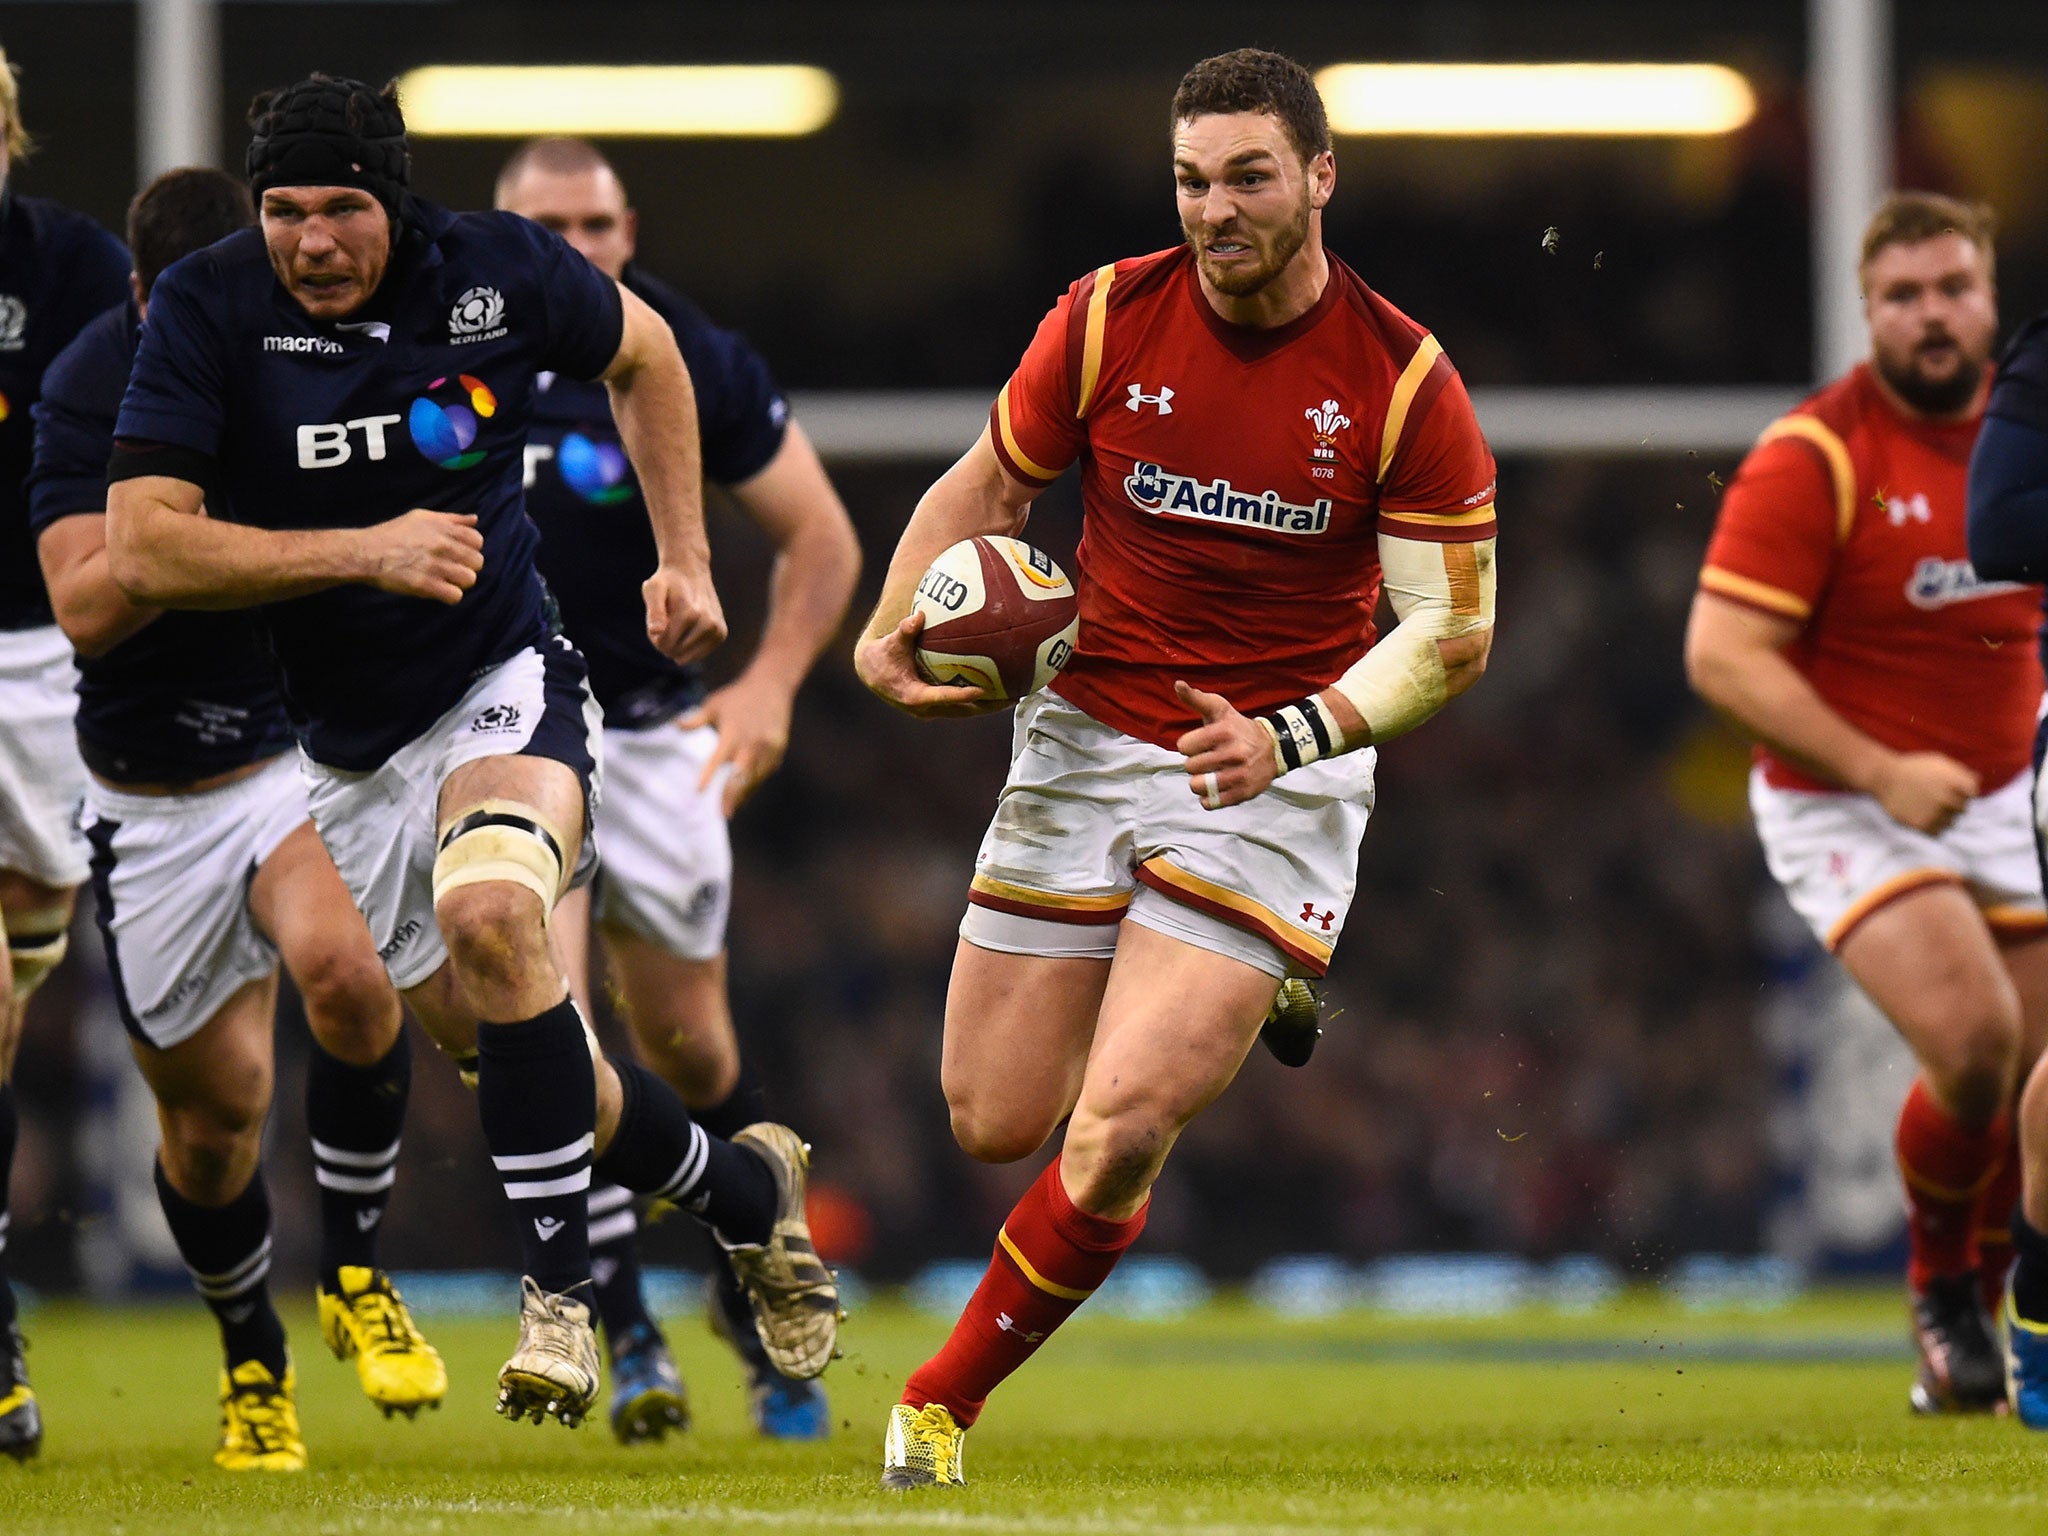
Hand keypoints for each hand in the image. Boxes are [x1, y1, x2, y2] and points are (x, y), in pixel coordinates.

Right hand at [358, 509, 483, 604]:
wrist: (367, 552)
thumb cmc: (394, 533)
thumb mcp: (422, 517)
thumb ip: (451, 519)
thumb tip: (474, 519)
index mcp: (443, 528)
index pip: (477, 540)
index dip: (471, 549)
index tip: (459, 554)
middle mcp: (442, 545)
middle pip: (477, 562)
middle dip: (467, 567)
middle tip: (453, 569)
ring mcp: (434, 565)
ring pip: (469, 579)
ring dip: (460, 582)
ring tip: (447, 580)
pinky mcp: (425, 584)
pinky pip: (454, 596)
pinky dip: (450, 596)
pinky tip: (440, 591)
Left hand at [644, 561, 727, 664]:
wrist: (691, 571)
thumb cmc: (668, 582)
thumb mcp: (653, 589)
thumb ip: (653, 611)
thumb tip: (656, 632)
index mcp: (691, 614)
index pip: (665, 645)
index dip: (655, 637)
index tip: (657, 620)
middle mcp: (708, 623)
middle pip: (676, 653)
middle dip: (666, 642)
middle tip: (668, 620)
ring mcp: (717, 630)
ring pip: (687, 657)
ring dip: (678, 645)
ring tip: (678, 624)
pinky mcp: (721, 634)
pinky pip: (698, 655)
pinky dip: (689, 647)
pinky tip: (689, 629)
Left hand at [680, 674, 795, 815]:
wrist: (771, 685)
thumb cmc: (737, 696)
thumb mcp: (713, 705)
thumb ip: (696, 719)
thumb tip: (676, 725)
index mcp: (732, 733)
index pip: (717, 759)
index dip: (708, 775)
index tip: (699, 790)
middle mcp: (751, 743)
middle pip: (741, 776)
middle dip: (732, 796)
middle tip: (724, 813)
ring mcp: (767, 748)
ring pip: (755, 778)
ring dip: (744, 793)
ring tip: (732, 807)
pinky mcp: (778, 750)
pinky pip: (766, 771)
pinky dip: (755, 782)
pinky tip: (747, 791)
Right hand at [853, 610, 1006, 717]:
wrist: (873, 674)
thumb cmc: (883, 656)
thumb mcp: (891, 643)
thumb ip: (905, 631)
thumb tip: (919, 615)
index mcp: (914, 696)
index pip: (942, 697)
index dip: (962, 695)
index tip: (982, 690)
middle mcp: (926, 708)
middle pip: (963, 710)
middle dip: (988, 705)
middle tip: (1012, 695)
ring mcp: (934, 709)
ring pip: (967, 711)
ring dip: (991, 705)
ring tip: (1016, 694)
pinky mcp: (939, 706)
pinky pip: (965, 705)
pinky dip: (983, 699)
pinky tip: (1003, 687)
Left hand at [1174, 680, 1276, 809]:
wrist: (1274, 748)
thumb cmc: (1238, 727)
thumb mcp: (1219, 709)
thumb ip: (1196, 699)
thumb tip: (1177, 684)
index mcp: (1224, 732)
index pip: (1184, 746)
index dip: (1189, 745)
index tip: (1199, 744)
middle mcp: (1233, 753)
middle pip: (1189, 767)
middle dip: (1195, 763)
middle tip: (1208, 759)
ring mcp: (1239, 775)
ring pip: (1197, 786)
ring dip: (1199, 782)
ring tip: (1209, 775)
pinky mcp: (1243, 793)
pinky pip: (1211, 803)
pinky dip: (1208, 798)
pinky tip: (1215, 788)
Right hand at [1867, 750, 1978, 834]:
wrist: (1885, 778)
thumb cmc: (1913, 767)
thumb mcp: (1939, 762)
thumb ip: (1960, 772)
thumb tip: (1977, 781)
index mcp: (1956, 782)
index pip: (1973, 794)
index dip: (1963, 791)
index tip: (1952, 790)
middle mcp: (1950, 799)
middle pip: (1963, 809)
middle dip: (1953, 804)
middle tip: (1937, 799)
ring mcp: (1937, 813)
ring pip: (1951, 822)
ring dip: (1943, 817)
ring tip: (1929, 809)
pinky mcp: (1924, 825)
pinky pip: (1938, 832)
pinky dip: (1933, 826)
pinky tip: (1924, 817)